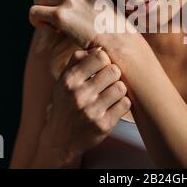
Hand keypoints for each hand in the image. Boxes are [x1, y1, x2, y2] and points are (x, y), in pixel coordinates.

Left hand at [29, 0, 111, 48]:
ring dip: (44, 14)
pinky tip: (53, 29)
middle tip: (60, 19)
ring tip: (59, 25)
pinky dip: (38, 22)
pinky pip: (33, 13)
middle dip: (47, 4)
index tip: (67, 10)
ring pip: (37, 1)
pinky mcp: (59, 15)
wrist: (116, 37)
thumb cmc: (107, 21)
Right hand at [38, 47, 130, 164]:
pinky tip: (113, 106)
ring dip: (119, 90)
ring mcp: (92, 112)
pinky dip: (122, 103)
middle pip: (114, 70)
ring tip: (110, 94)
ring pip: (121, 87)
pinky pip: (125, 104)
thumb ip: (78, 59)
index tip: (103, 66)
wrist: (60, 139)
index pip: (100, 56)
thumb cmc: (66, 102)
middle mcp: (79, 95)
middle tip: (109, 81)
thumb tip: (99, 46)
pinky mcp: (104, 125)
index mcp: (69, 80)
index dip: (105, 60)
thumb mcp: (64, 79)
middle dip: (114, 74)